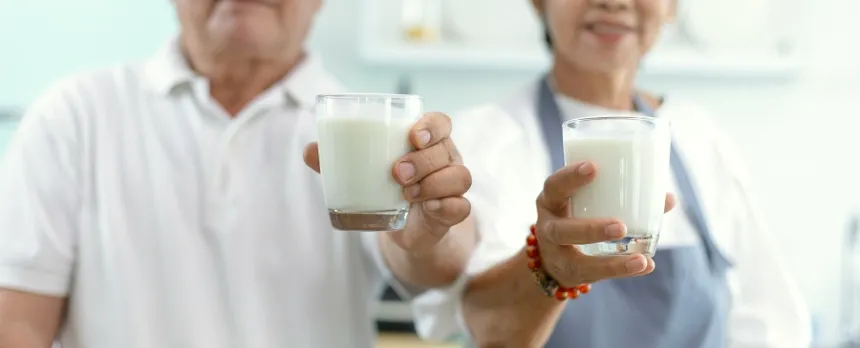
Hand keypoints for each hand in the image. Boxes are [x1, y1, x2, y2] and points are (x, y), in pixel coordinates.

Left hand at [303, 112, 471, 253]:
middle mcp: (446, 160)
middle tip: (396, 172)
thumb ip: (337, 161)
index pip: (441, 123)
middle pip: (445, 150)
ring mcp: (452, 186)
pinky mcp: (453, 212)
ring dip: (433, 183)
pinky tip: (429, 208)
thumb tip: (309, 150)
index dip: (432, 126)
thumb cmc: (385, 186)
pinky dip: (447, 206)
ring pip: (459, 176)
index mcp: (427, 142)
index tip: (413, 135)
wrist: (403, 227)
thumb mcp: (362, 172)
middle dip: (422, 160)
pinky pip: (462, 206)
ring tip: (406, 193)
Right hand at [535, 161, 675, 285]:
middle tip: (620, 227)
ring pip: (577, 262)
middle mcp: (548, 228)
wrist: (552, 257)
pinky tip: (645, 265)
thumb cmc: (578, 216)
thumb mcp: (588, 203)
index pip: (554, 186)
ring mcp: (557, 255)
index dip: (570, 176)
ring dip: (610, 262)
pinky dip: (622, 271)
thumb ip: (622, 197)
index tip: (593, 167)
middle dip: (591, 229)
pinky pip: (595, 277)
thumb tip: (668, 198)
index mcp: (552, 200)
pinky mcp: (571, 274)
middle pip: (561, 230)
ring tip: (640, 258)